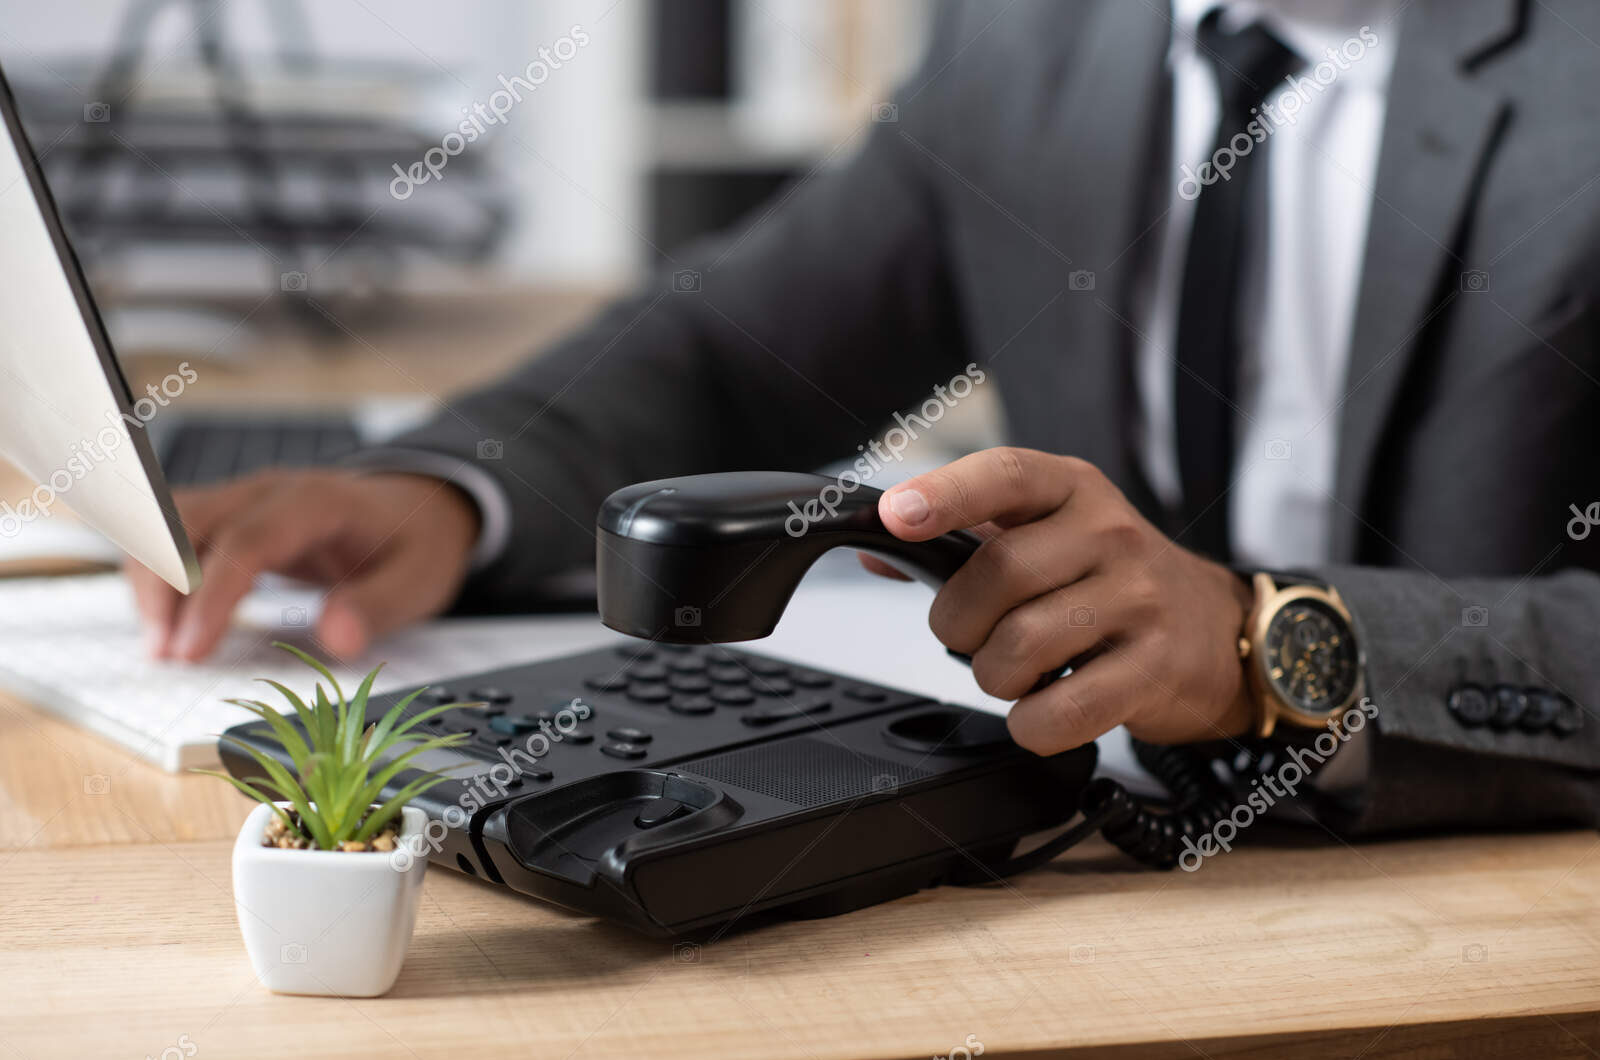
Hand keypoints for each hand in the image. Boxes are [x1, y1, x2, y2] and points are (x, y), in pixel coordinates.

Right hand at [126, 469, 479, 661]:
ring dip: (152, 581)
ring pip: (165, 523)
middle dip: (163, 590)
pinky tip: (167, 620)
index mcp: (316, 502)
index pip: (245, 543)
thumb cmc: (416, 541)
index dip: (211, 596)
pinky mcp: (231, 516)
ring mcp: (244, 499)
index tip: (192, 650)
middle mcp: (269, 492)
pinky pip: (172, 532)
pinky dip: (158, 572)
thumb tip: (336, 637)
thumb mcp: (419, 579)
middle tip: (167, 656)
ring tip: (162, 645)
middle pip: (185, 523)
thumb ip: (378, 606)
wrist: (420, 506)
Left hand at [867, 447, 1254, 752]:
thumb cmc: (1112, 579)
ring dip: (994, 675)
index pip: (1004, 474)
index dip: (945, 494)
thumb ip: (963, 538)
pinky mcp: (1156, 668)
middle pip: (999, 573)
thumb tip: (881, 549)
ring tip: (1014, 673)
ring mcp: (1140, 600)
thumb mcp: (1046, 536)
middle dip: (959, 621)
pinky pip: (1064, 708)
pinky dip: (1032, 723)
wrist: (1218, 629)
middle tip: (970, 637)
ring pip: (1022, 644)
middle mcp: (1111, 534)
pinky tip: (1041, 709)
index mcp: (1073, 490)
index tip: (896, 516)